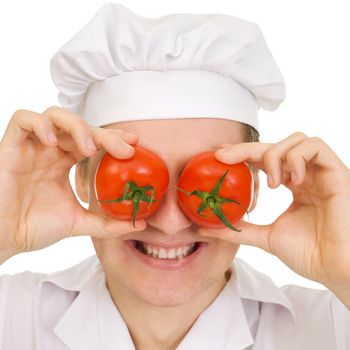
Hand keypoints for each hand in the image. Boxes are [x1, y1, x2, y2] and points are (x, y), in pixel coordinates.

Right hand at [0, 106, 145, 262]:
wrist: (3, 239)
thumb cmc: (34, 227)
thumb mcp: (80, 223)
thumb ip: (108, 223)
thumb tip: (139, 223)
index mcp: (65, 162)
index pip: (93, 140)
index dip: (113, 138)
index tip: (134, 145)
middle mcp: (50, 150)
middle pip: (80, 126)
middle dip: (105, 134)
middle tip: (124, 149)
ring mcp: (31, 146)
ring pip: (55, 115)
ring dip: (77, 127)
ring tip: (89, 149)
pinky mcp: (11, 146)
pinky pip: (23, 119)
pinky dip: (41, 125)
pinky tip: (53, 143)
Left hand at [198, 132, 349, 290]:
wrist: (335, 270)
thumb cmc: (310, 254)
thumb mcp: (266, 237)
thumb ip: (241, 229)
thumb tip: (208, 228)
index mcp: (292, 185)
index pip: (265, 159)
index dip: (243, 153)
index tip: (220, 154)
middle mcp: (306, 175)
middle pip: (275, 146)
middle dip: (246, 148)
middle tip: (225, 157)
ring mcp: (322, 173)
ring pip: (295, 140)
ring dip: (274, 155)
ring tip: (270, 183)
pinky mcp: (337, 173)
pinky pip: (317, 147)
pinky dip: (297, 158)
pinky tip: (291, 180)